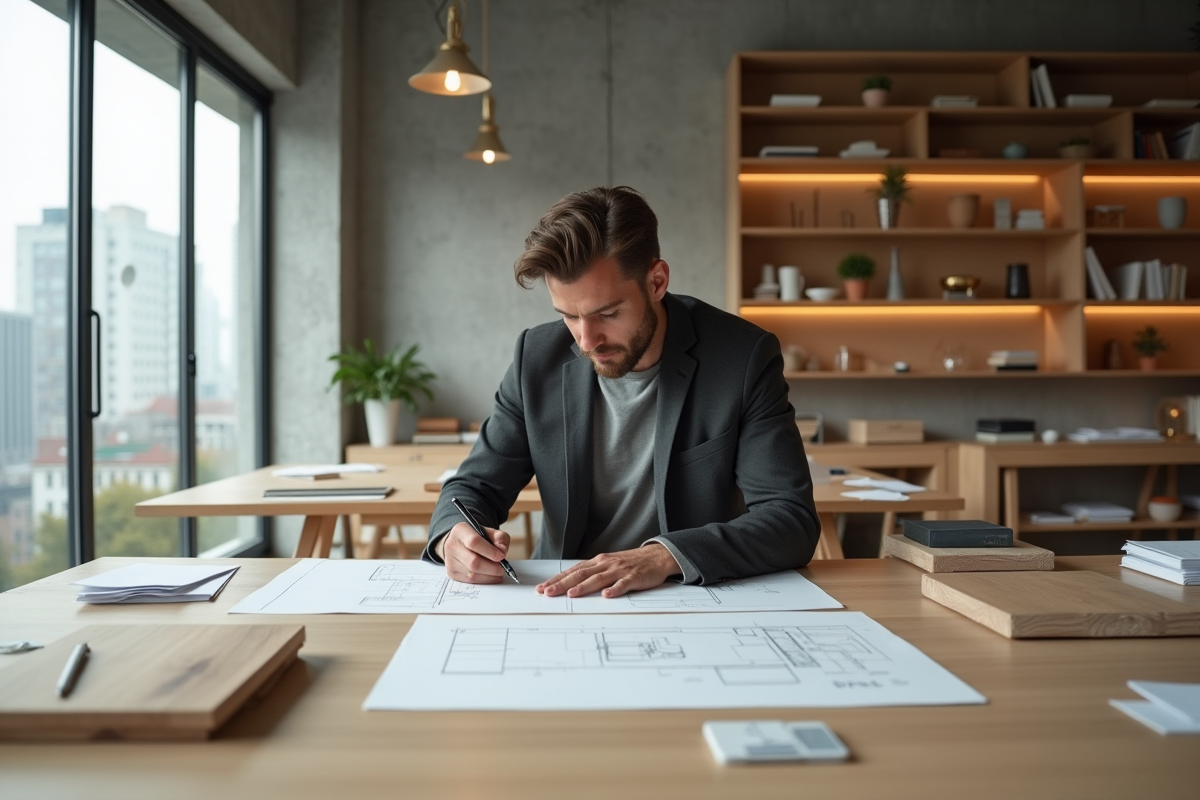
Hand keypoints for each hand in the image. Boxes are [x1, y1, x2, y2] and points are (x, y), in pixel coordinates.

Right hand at [436, 522, 510, 583]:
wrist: (459, 544)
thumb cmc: (476, 538)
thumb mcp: (490, 532)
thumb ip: (500, 538)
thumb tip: (502, 551)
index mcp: (461, 531)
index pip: (474, 542)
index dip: (490, 551)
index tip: (502, 556)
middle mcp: (452, 545)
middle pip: (473, 562)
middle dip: (492, 568)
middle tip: (502, 568)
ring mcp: (450, 561)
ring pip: (472, 574)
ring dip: (489, 576)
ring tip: (498, 572)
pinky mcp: (452, 573)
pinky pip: (470, 581)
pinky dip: (483, 580)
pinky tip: (490, 576)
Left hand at [535, 544, 680, 598]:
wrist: (656, 556)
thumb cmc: (630, 563)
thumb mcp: (608, 565)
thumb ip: (592, 573)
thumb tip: (570, 584)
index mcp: (598, 562)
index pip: (573, 571)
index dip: (557, 579)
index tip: (542, 588)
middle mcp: (606, 564)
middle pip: (580, 575)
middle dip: (562, 584)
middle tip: (547, 592)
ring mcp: (619, 570)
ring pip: (598, 579)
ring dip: (584, 587)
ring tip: (571, 594)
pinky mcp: (634, 577)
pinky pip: (623, 584)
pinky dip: (615, 589)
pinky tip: (607, 595)